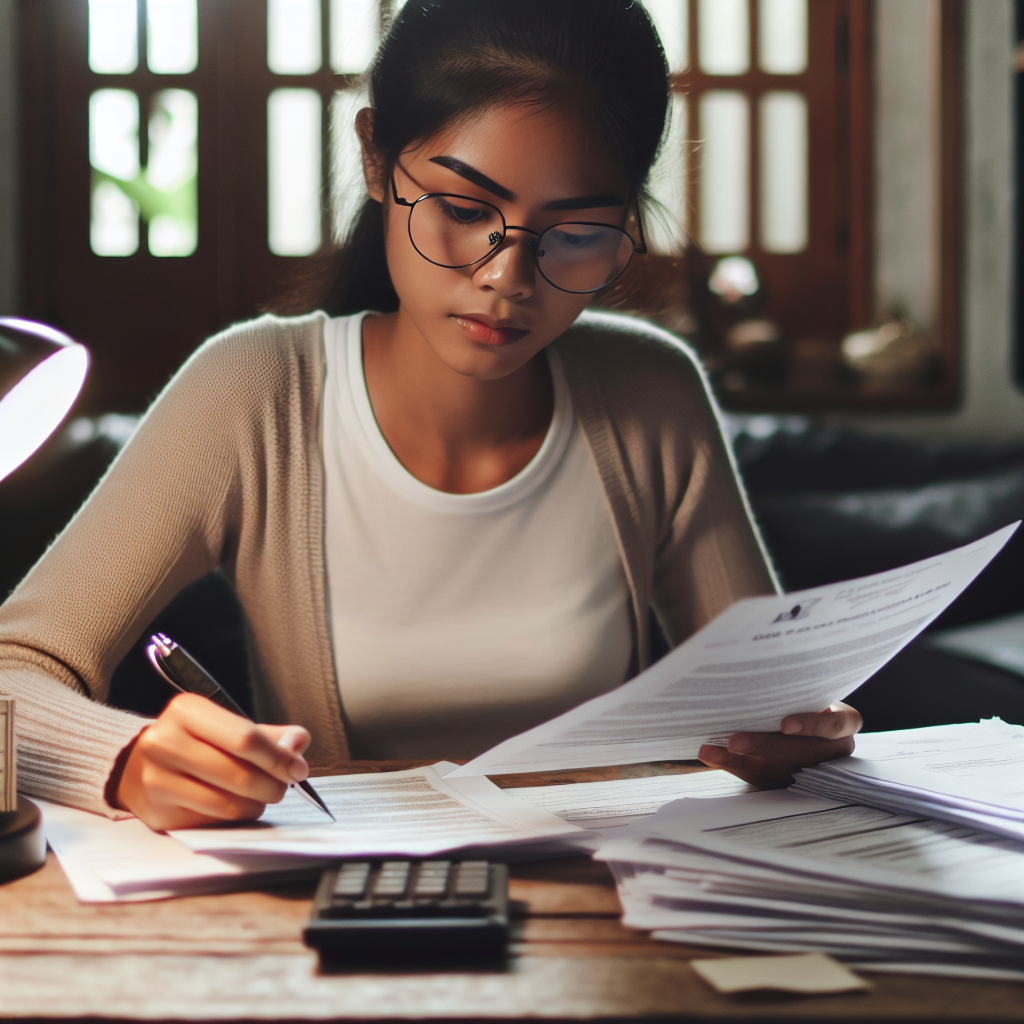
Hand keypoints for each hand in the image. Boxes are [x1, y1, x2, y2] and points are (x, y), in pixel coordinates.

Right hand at [111, 693, 311, 830]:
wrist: (139, 764)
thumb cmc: (195, 742)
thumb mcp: (228, 726)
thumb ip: (270, 734)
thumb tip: (298, 742)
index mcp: (186, 711)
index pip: (245, 738)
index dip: (279, 757)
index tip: (298, 768)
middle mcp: (164, 742)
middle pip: (240, 774)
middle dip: (273, 784)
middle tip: (284, 785)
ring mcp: (157, 780)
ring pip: (229, 803)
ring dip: (258, 803)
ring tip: (262, 795)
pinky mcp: (159, 812)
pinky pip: (214, 821)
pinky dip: (237, 816)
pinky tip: (238, 805)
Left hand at [697, 702, 862, 788]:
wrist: (805, 715)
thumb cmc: (804, 698)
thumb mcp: (806, 690)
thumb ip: (790, 691)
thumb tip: (749, 679)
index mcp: (844, 722)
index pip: (836, 725)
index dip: (812, 726)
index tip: (785, 724)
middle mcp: (835, 750)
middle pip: (803, 754)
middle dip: (765, 747)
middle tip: (733, 740)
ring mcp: (815, 770)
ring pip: (780, 772)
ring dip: (741, 761)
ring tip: (712, 751)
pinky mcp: (793, 784)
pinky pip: (764, 781)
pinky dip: (737, 768)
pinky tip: (714, 758)